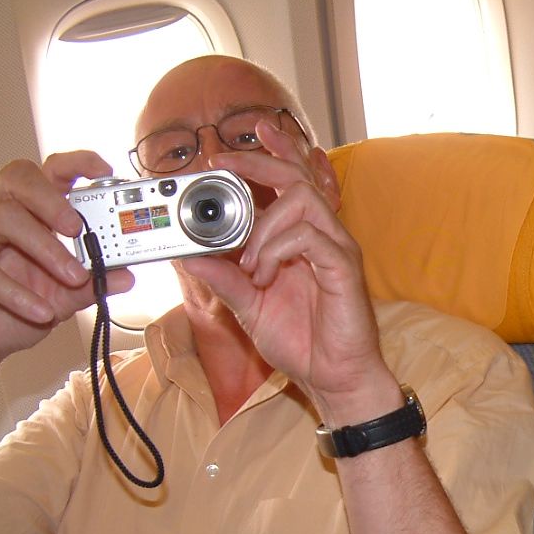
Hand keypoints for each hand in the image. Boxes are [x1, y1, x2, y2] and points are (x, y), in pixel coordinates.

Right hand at [0, 152, 133, 369]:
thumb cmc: (18, 307)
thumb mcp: (65, 297)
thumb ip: (94, 285)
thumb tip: (127, 276)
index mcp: (32, 215)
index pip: (49, 173)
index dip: (76, 164)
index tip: (103, 171)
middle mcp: (0, 215)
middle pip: (18, 179)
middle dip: (51, 198)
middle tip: (76, 227)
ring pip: (1, 218)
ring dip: (44, 247)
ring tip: (73, 277)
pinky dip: (18, 293)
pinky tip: (43, 311)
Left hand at [181, 122, 389, 413]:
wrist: (333, 377)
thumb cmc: (302, 342)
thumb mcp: (249, 307)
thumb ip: (224, 279)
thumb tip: (189, 256)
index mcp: (301, 239)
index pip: (287, 181)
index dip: (262, 157)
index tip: (221, 156)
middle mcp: (322, 235)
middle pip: (296, 175)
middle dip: (258, 161)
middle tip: (222, 163)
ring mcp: (336, 249)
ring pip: (301, 200)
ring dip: (263, 225)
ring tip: (248, 262)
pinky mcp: (344, 267)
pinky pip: (309, 237)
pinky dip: (278, 249)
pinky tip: (264, 275)